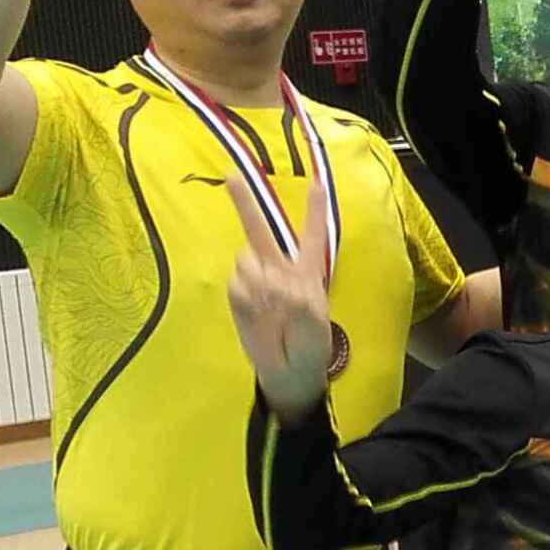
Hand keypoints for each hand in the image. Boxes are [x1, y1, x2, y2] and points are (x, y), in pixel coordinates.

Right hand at [225, 177, 337, 418]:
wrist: (288, 374)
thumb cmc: (309, 348)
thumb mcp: (315, 326)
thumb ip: (298, 300)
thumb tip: (273, 279)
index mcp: (307, 273)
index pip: (311, 235)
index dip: (313, 210)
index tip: (317, 181)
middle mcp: (279, 270)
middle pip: (262, 231)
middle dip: (245, 204)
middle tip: (231, 175)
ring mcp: (255, 283)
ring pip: (247, 261)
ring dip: (259, 282)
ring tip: (273, 310)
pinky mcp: (238, 297)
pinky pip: (237, 286)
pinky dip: (247, 298)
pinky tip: (258, 315)